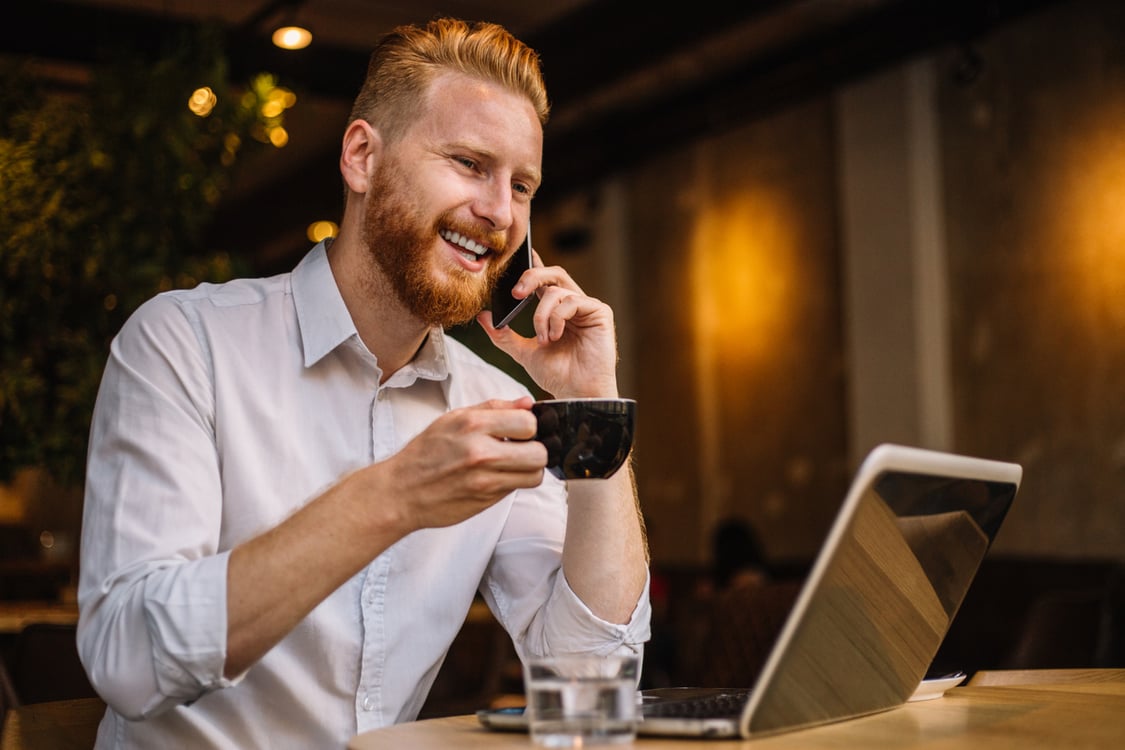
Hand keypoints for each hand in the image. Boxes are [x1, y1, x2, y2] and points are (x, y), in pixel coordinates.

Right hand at [374, 398, 546, 530]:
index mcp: (472, 424)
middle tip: (520, 449)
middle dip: (534, 449)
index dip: (528, 426)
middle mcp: (480, 452)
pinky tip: (497, 476)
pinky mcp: (487, 500)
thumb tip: (528, 403)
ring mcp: (485, 479)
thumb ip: (494, 408)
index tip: (518, 430)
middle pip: (539, 452)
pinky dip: (514, 482)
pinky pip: (517, 489)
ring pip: (535, 475)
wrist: (401, 492)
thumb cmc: (425, 454)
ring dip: (529, 469)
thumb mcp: (453, 419)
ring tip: (512, 464)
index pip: (528, 422)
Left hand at [477, 252, 618, 398]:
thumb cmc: (557, 375)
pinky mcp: (600, 312)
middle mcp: (573, 304)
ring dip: (542, 314)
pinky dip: (557, 317)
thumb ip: (503, 335)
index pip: (544, 280)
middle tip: (516, 294)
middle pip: (552, 274)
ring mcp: (587, 307)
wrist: (575, 394)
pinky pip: (572, 300)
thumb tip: (483, 316)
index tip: (520, 255)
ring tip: (543, 339)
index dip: (533, 264)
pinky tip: (555, 336)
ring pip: (557, 290)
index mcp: (556, 310)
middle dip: (531, 277)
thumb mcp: (523, 353)